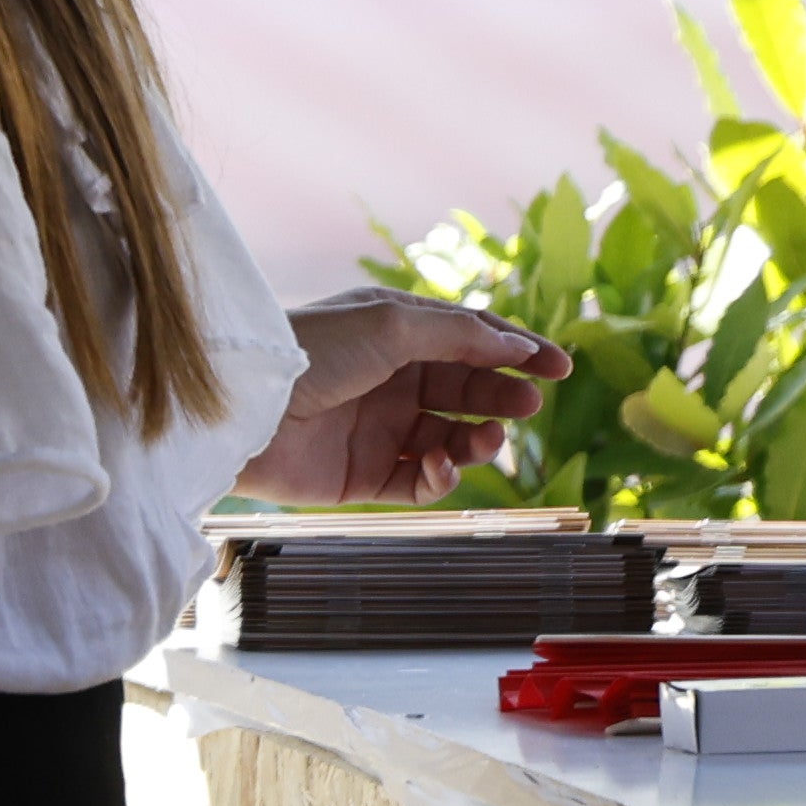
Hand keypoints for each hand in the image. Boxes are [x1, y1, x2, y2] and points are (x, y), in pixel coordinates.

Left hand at [238, 292, 569, 506]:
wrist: (244, 409)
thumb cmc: (313, 351)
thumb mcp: (394, 324)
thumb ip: (463, 336)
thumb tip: (520, 349)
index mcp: (398, 332)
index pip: (473, 339)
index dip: (519, 352)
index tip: (561, 367)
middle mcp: (392, 379)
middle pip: (469, 389)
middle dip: (503, 396)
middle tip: (528, 406)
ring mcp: (379, 429)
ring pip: (452, 438)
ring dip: (478, 441)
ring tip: (485, 442)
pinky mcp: (363, 476)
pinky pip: (419, 480)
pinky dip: (440, 477)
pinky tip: (440, 465)